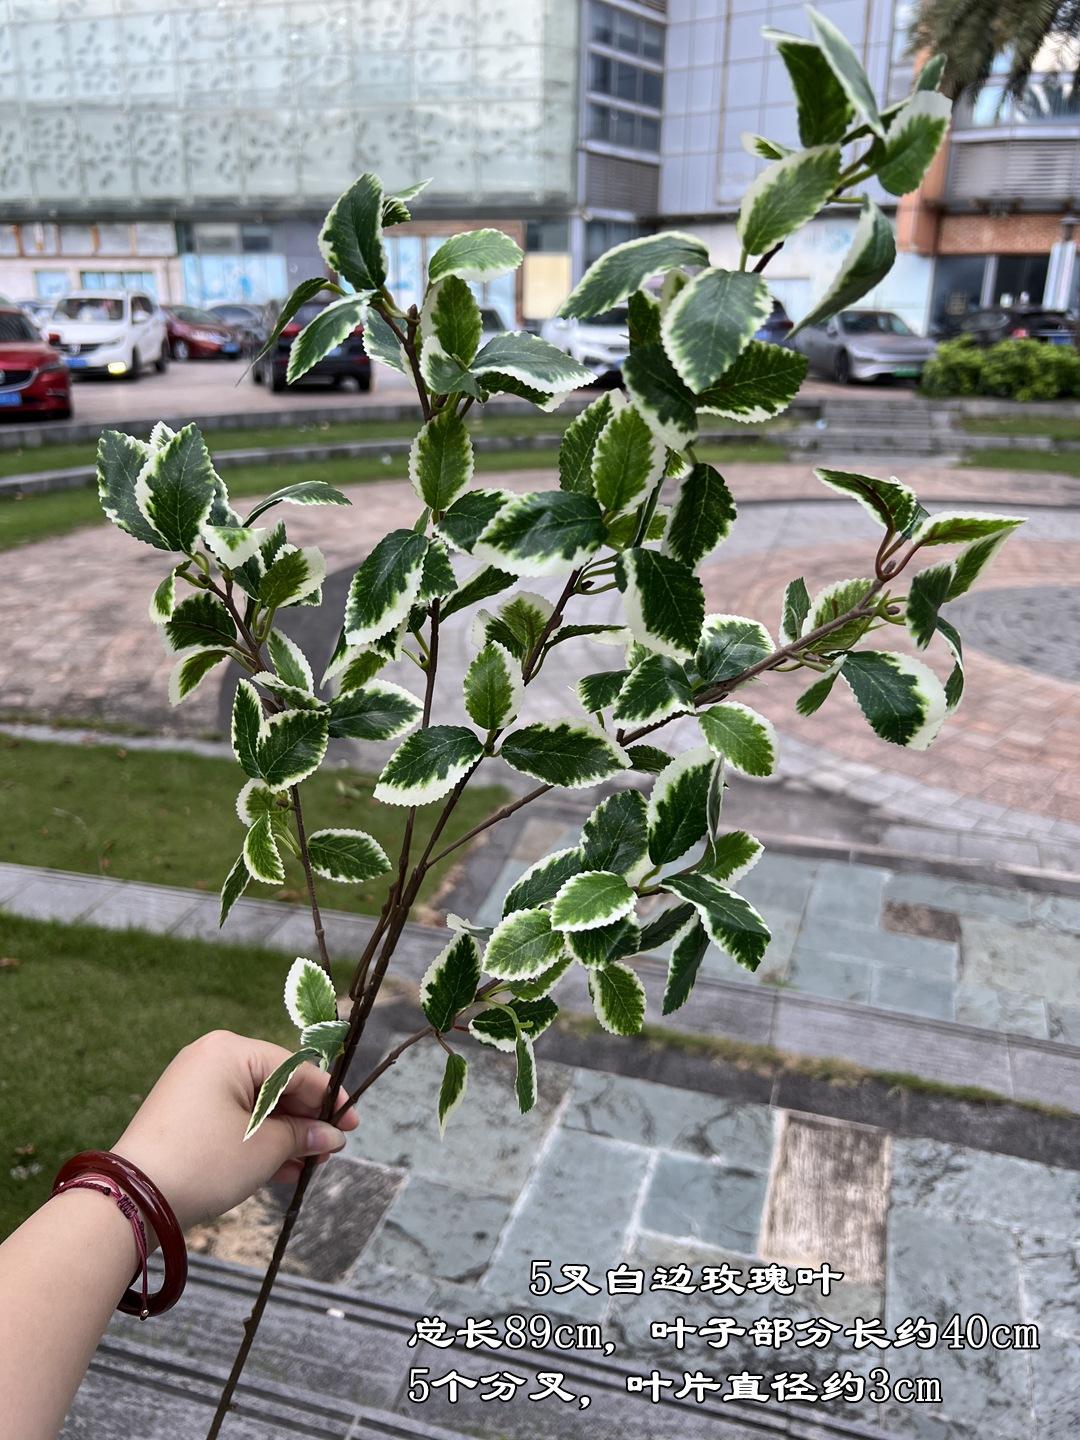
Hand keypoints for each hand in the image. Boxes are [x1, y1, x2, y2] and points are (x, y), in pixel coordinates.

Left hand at [112, 1030, 357, 1231]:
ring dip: (283, 1136)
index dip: (329, 1098)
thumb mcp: (263, 1149)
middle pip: (275, 1085)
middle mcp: (210, 1057)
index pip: (296, 1069)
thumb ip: (303, 1136)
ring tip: (307, 1167)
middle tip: (329, 1151)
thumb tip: (332, 1136)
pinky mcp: (183, 1113)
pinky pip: (232, 1118)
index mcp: (231, 1051)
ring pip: (254, 1105)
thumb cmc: (204, 1162)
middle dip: (304, 1121)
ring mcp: (193, 1085)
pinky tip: (280, 1171)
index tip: (352, 1124)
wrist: (131, 1200)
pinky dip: (255, 1140)